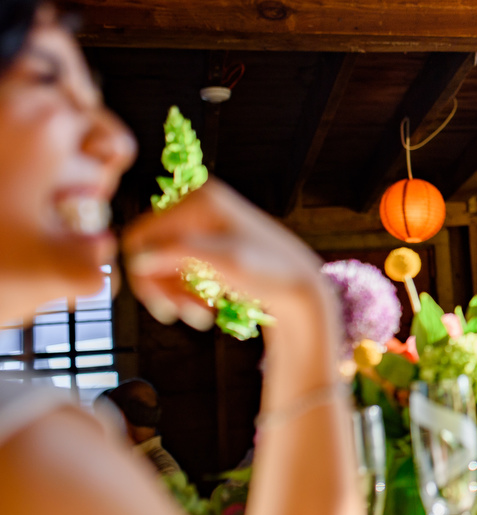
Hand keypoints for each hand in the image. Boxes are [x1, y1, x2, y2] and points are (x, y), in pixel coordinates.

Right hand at [122, 180, 334, 343]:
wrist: (300, 289)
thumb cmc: (270, 273)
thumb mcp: (223, 262)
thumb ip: (178, 254)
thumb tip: (138, 258)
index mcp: (200, 198)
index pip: (141, 236)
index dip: (144, 275)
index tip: (163, 307)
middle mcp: (198, 204)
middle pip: (150, 251)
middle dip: (162, 287)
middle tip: (179, 315)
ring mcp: (203, 223)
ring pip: (163, 264)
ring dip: (175, 294)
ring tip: (199, 316)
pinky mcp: (208, 243)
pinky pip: (179, 269)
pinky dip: (186, 291)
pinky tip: (205, 308)